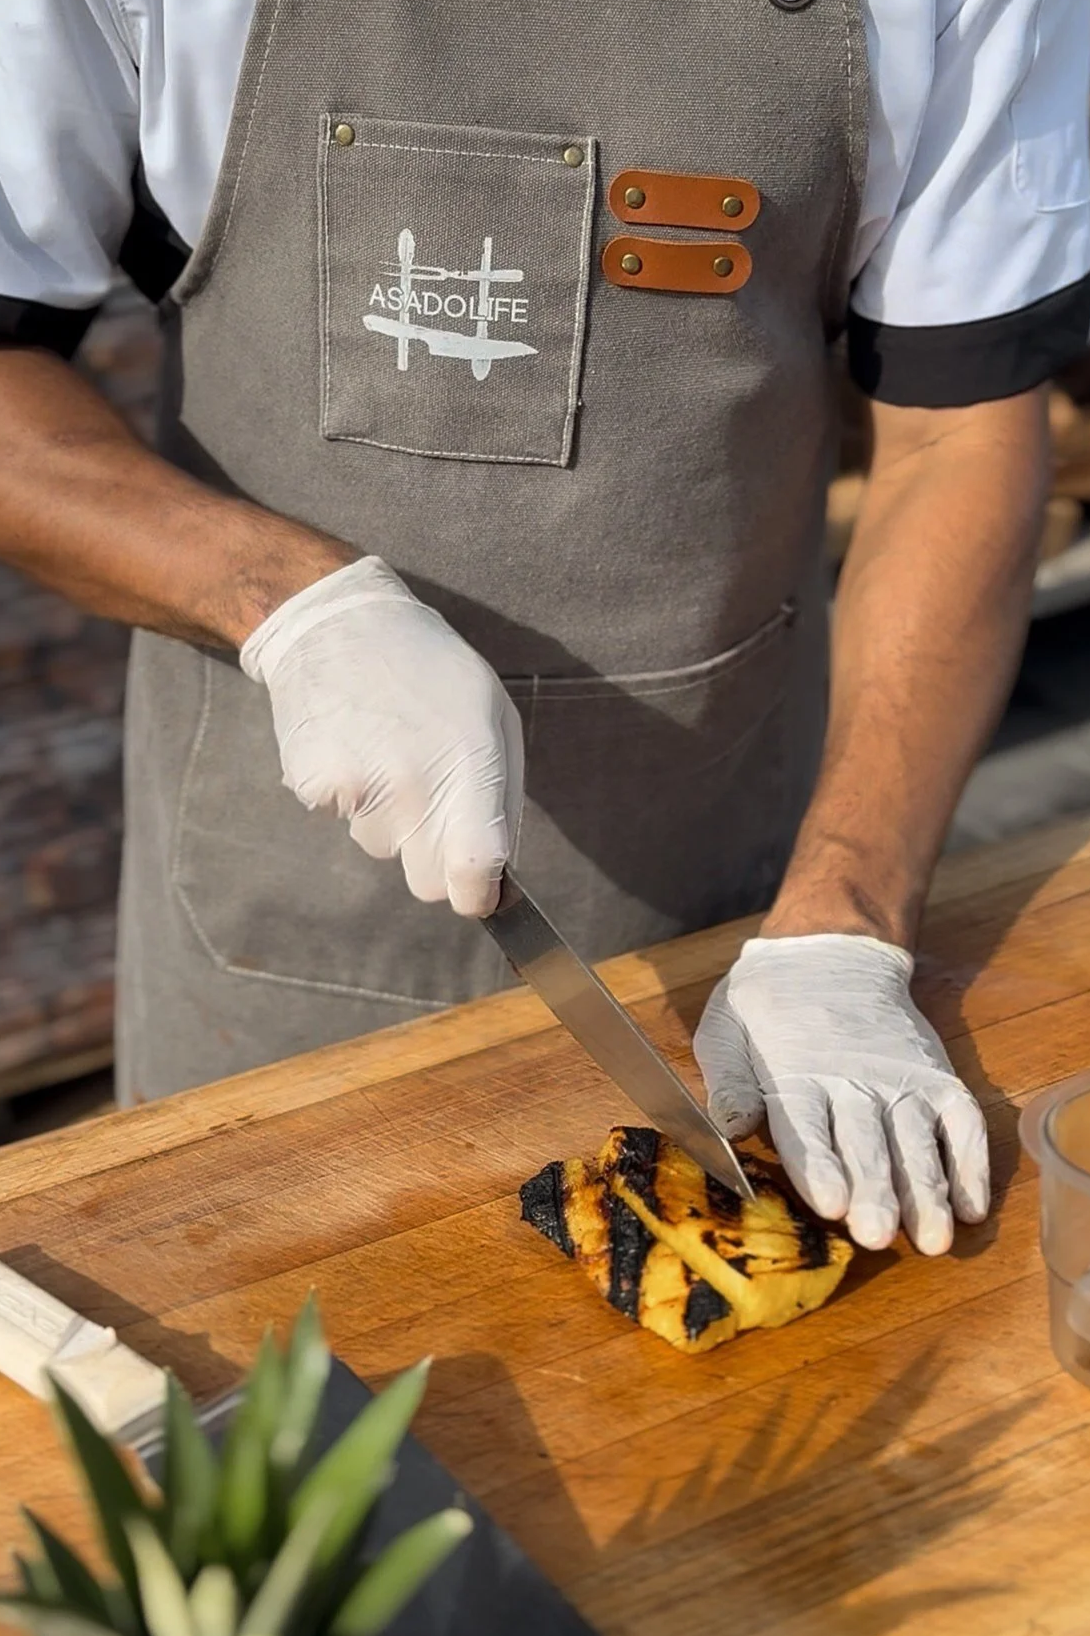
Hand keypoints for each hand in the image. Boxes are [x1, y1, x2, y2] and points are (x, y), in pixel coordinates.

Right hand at [240, 556, 522, 915]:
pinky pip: (341, 822)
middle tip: (430, 798)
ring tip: (387, 751)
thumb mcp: (493, 715)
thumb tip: (499, 873)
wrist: (339, 624)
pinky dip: (349, 797)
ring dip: (389, 818)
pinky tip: (354, 747)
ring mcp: (359, 787)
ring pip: (382, 849)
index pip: (474, 870)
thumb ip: (503, 797)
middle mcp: (415, 783)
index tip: (478, 894)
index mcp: (470, 764)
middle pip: (426, 883)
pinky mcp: (315, 784)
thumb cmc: (432, 672)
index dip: (478, 896)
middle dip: (434, 859)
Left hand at [694, 934, 989, 1254]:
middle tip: (878, 1235)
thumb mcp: (726, 1030)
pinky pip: (961, 1122)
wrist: (829, 954)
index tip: (831, 1204)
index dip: (819, 1167)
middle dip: (875, 1192)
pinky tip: (971, 1209)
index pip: (808, 1126)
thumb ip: (728, 1080)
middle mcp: (855, 1080)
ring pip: (917, 1140)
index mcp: (796, 1074)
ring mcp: (902, 1080)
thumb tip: (730, 1125)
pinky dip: (971, 1165)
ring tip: (934, 1239)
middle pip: (867, 1143)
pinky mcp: (936, 1078)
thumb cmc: (767, 1006)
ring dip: (927, 1191)